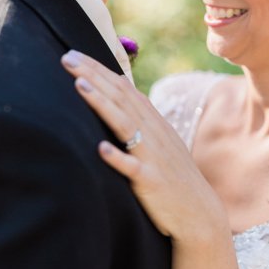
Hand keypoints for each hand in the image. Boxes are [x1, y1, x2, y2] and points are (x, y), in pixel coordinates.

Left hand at [60, 50, 227, 242]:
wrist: (200, 214)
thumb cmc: (176, 180)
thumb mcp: (162, 145)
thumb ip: (142, 121)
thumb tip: (120, 94)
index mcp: (156, 126)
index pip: (125, 90)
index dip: (101, 72)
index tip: (75, 54)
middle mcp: (155, 136)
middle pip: (122, 101)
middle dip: (95, 78)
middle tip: (68, 57)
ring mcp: (154, 158)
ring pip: (125, 126)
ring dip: (102, 105)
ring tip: (79, 86)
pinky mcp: (153, 182)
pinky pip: (133, 169)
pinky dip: (118, 158)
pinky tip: (101, 149)